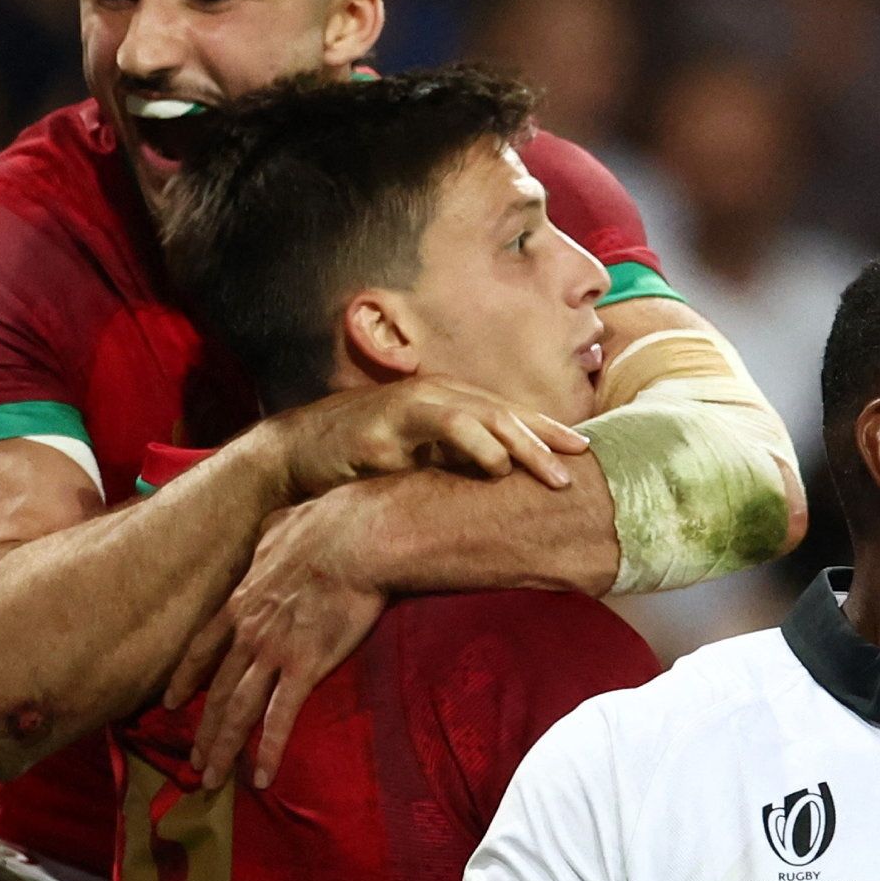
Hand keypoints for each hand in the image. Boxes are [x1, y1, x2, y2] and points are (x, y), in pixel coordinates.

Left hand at [165, 485, 387, 790]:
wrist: (357, 537)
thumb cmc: (327, 523)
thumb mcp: (282, 523)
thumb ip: (269, 536)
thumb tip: (272, 528)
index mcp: (243, 600)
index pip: (203, 647)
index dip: (185, 677)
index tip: (172, 701)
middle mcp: (249, 632)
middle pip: (217, 690)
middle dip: (202, 730)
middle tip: (191, 761)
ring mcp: (273, 652)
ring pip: (238, 711)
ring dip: (223, 749)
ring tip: (211, 780)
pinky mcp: (305, 667)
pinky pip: (280, 718)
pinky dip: (268, 750)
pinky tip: (262, 778)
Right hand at [255, 376, 584, 501]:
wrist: (293, 454)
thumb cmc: (359, 457)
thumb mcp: (418, 458)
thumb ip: (455, 461)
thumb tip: (502, 483)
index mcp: (445, 403)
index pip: (506, 413)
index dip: (547, 429)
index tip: (586, 450)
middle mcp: (432, 397)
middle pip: (502, 412)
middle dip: (544, 437)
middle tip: (579, 464)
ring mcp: (408, 408)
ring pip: (478, 415)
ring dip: (518, 441)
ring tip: (549, 469)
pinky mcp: (384, 429)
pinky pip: (436, 434)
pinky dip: (470, 445)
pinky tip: (494, 465)